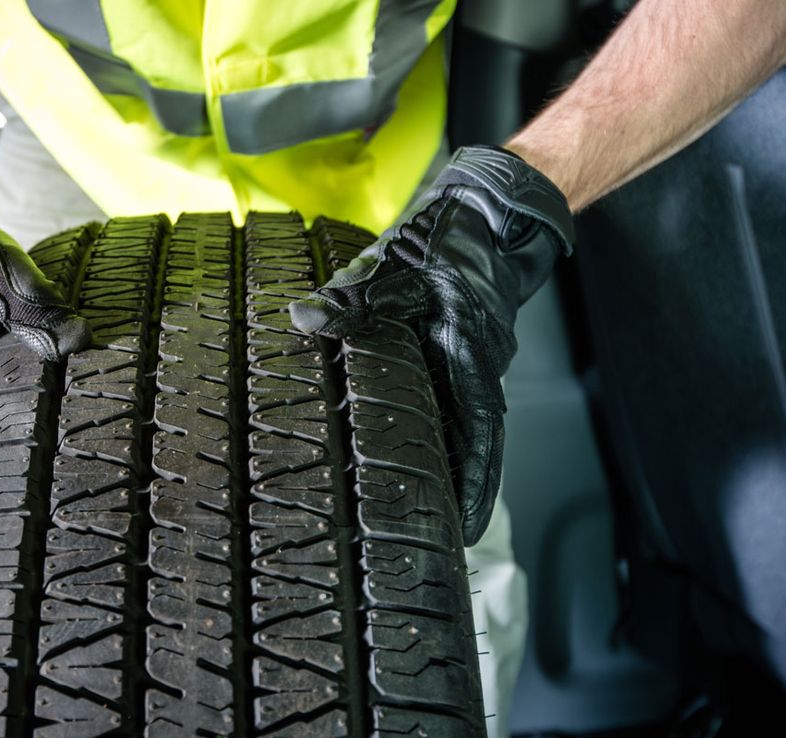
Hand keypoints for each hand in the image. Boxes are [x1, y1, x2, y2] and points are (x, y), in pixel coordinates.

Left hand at [290, 146, 574, 544]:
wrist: (483, 212)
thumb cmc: (447, 236)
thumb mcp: (393, 264)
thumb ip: (349, 297)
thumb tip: (302, 317)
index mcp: (469, 352)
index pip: (477, 432)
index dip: (473, 482)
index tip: (465, 526)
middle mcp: (476, 367)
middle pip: (472, 444)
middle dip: (459, 492)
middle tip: (443, 542)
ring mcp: (469, 364)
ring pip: (462, 428)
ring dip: (449, 468)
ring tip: (427, 518)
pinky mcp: (457, 357)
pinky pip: (450, 405)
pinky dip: (437, 435)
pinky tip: (414, 458)